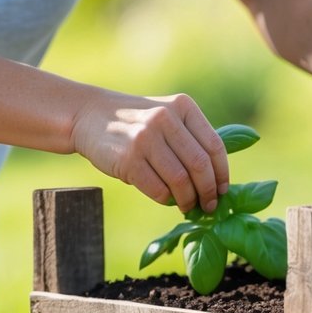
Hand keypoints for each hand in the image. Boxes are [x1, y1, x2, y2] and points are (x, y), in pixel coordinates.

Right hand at [71, 90, 227, 212]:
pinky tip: (166, 199)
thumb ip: (190, 138)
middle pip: (200, 166)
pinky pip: (158, 189)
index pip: (214, 146)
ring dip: (188, 200)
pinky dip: (166, 199)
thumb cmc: (136, 124)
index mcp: (182, 106)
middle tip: (208, 206)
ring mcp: (146, 137)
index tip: (222, 191)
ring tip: (187, 206)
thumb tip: (218, 180)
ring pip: (181, 181)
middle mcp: (165, 119)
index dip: (222, 174)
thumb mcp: (166, 116)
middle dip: (208, 192)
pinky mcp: (128, 158)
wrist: (89, 116)